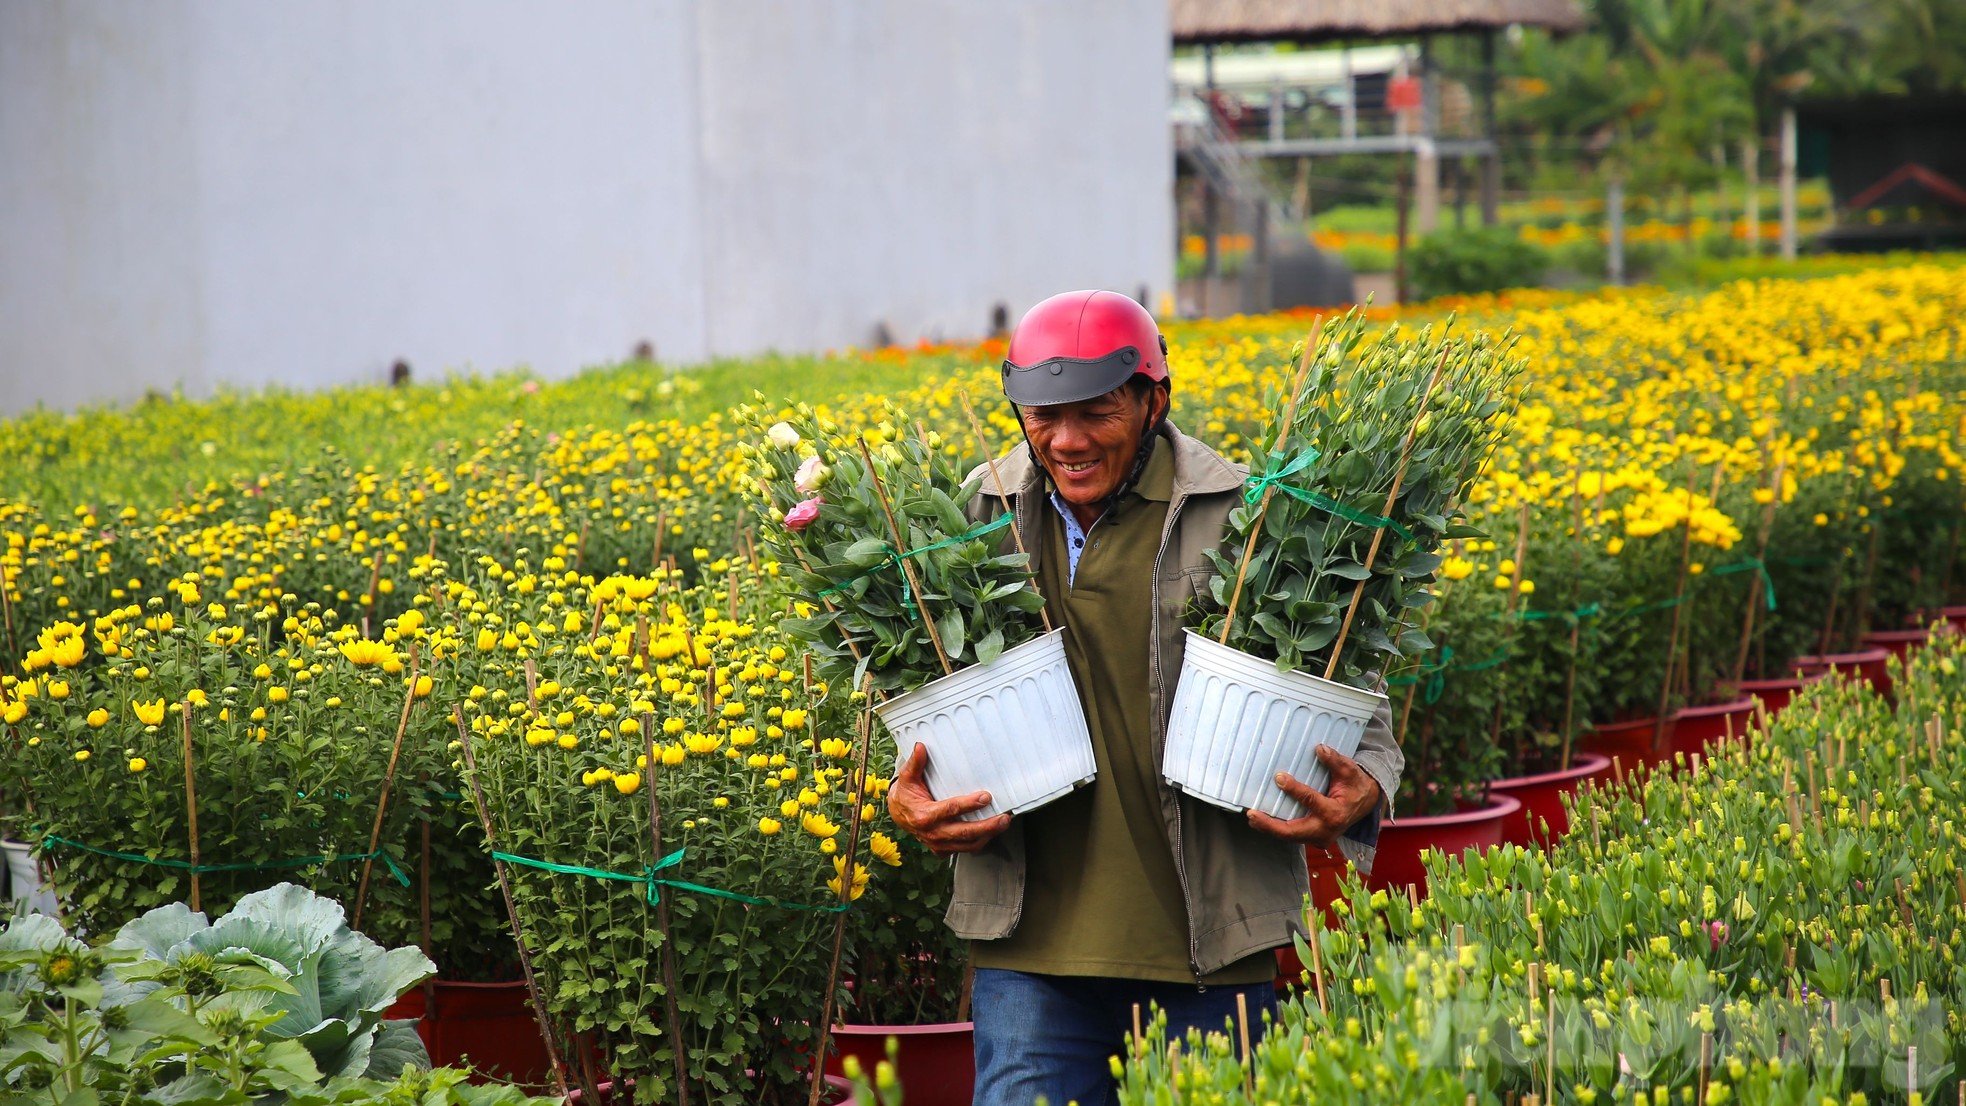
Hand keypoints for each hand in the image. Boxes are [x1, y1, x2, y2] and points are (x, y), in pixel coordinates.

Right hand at [887, 742, 1011, 856]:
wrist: (897, 813)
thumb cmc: (905, 794)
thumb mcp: (907, 778)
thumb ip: (915, 763)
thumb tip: (920, 747)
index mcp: (924, 815)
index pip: (950, 810)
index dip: (969, 804)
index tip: (986, 797)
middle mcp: (932, 833)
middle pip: (964, 832)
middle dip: (987, 826)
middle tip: (1004, 818)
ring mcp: (938, 843)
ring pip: (967, 845)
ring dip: (988, 835)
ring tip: (1002, 824)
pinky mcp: (943, 849)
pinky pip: (964, 849)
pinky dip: (979, 842)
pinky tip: (991, 832)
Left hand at [1246, 744, 1382, 847]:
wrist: (1365, 804)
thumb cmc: (1355, 785)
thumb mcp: (1349, 770)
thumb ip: (1335, 760)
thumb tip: (1320, 748)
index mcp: (1335, 813)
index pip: (1311, 801)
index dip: (1294, 789)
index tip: (1279, 778)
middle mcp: (1326, 830)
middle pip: (1293, 832)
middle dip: (1270, 825)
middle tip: (1252, 815)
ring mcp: (1319, 838)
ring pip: (1290, 837)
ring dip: (1270, 829)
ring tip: (1252, 818)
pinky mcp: (1313, 839)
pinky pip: (1293, 835)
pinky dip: (1277, 829)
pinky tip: (1262, 821)